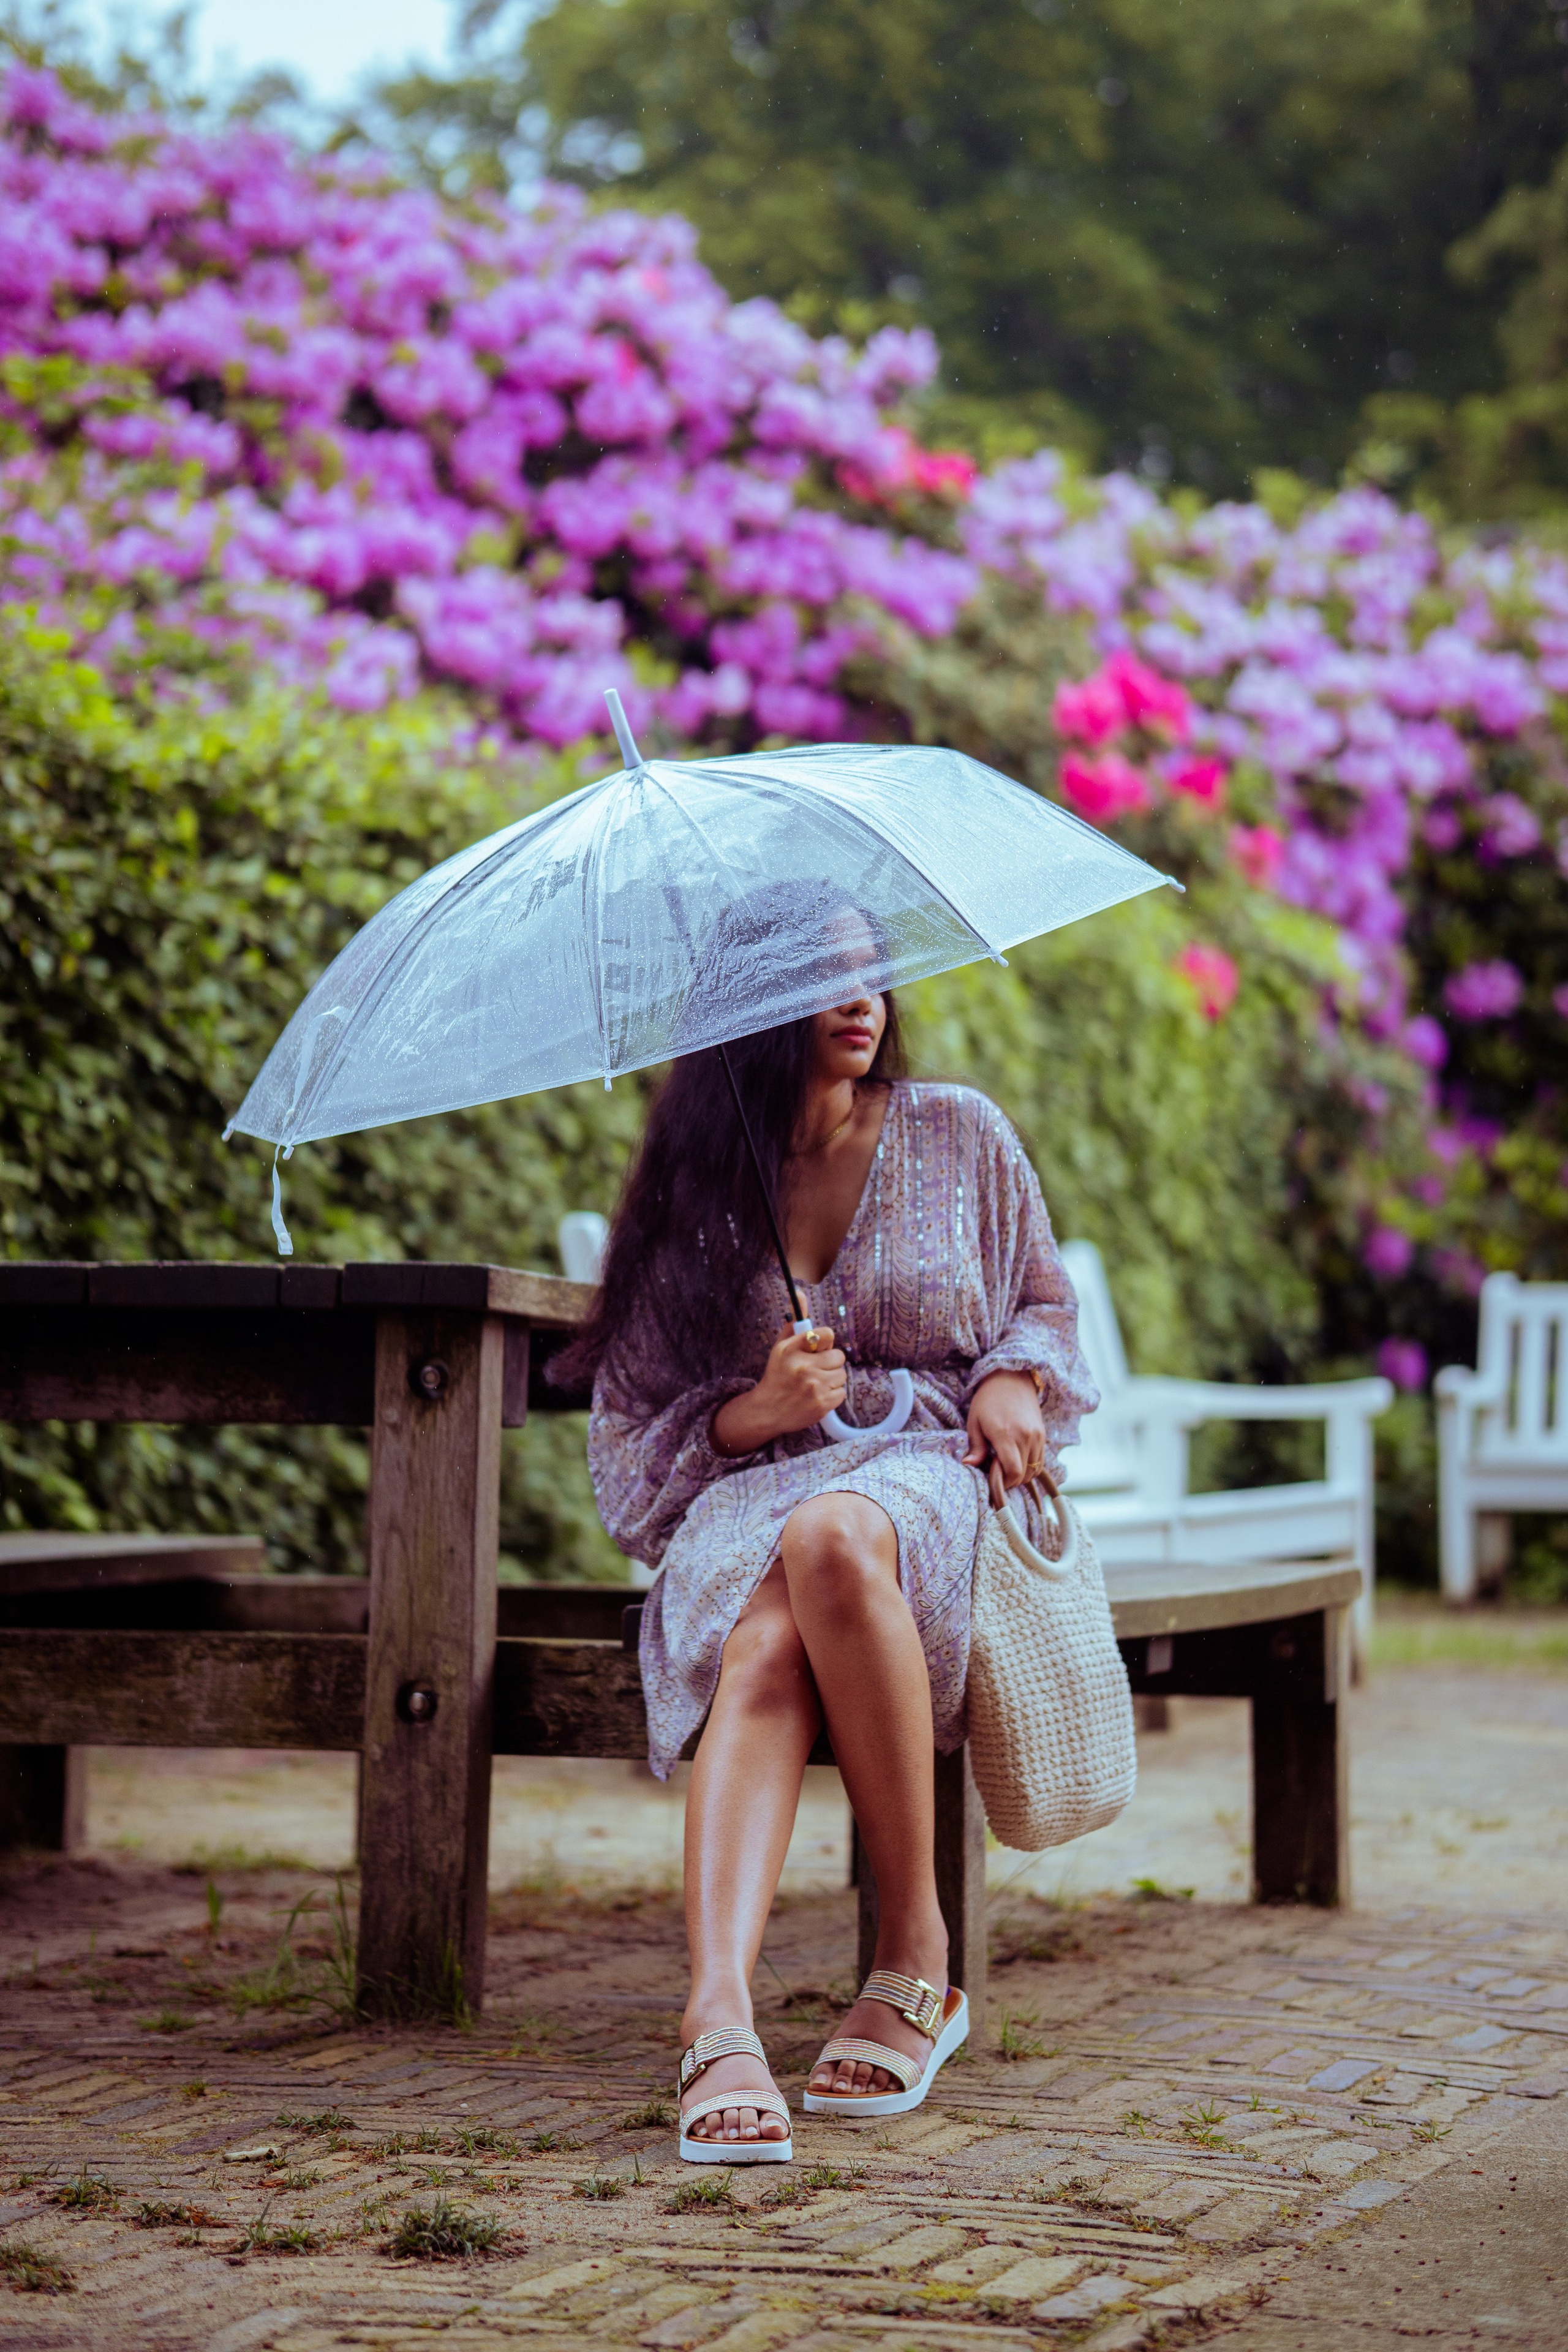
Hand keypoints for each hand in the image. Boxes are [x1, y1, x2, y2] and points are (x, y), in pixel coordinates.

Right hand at [712, 1322, 846, 1454]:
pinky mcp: (821, 1404)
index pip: (827, 1334)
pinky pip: (841, 1393)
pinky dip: (832, 1395)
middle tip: (816, 1370)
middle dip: (830, 1363)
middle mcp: (803, 1366)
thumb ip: (795, 1323)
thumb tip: (800, 1293)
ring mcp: (813, 1386)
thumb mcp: (781, 1347)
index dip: (825, 1343)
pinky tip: (817, 1396)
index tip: (817, 1350)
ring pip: (842, 1375)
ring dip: (832, 1380)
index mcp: (792, 1349)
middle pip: (839, 1356)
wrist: (767, 1411)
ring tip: (815, 1384)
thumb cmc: (777, 1375)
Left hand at [963, 1370, 1046, 1508]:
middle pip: (1023, 1475)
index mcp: (1005, 1434)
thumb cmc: (988, 1400)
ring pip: (1033, 1470)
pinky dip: (1029, 1466)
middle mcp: (1025, 1436)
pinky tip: (1016, 1458)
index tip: (992, 1479)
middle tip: (995, 1471)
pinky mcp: (1043, 1435)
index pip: (1013, 1472)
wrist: (1011, 1378)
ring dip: (1020, 1474)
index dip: (1003, 1482)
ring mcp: (1037, 1436)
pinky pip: (1040, 1461)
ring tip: (1005, 1464)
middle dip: (1009, 1480)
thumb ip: (975, 1447)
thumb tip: (969, 1465)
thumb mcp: (974, 1422)